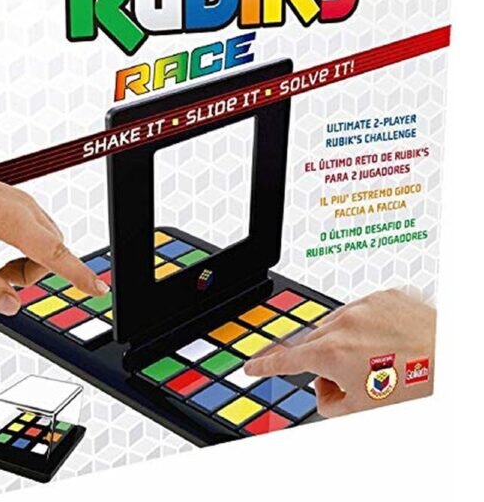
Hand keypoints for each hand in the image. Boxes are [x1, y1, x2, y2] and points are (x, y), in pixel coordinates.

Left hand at [0, 165, 108, 315]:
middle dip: (35, 272)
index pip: (55, 253)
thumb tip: (10, 305)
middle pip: (53, 250)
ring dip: (31, 261)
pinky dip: (27, 248)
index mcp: (12, 219)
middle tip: (2, 279)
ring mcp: (21, 201)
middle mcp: (24, 207)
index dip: (79, 274)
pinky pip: (37, 230)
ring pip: (47, 240)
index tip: (100, 288)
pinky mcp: (16, 201)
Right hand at [245, 289, 435, 416]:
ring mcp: (363, 306)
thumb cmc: (418, 386)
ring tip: (376, 361)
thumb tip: (324, 390)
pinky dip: (364, 327)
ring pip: (334, 326)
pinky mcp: (384, 296)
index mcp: (332, 353)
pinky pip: (359, 311)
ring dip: (342, 344)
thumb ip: (330, 402)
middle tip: (346, 381)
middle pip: (311, 345)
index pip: (284, 360)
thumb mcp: (364, 410)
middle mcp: (343, 324)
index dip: (263, 366)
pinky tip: (386, 342)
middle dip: (320, 365)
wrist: (455, 359)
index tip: (249, 367)